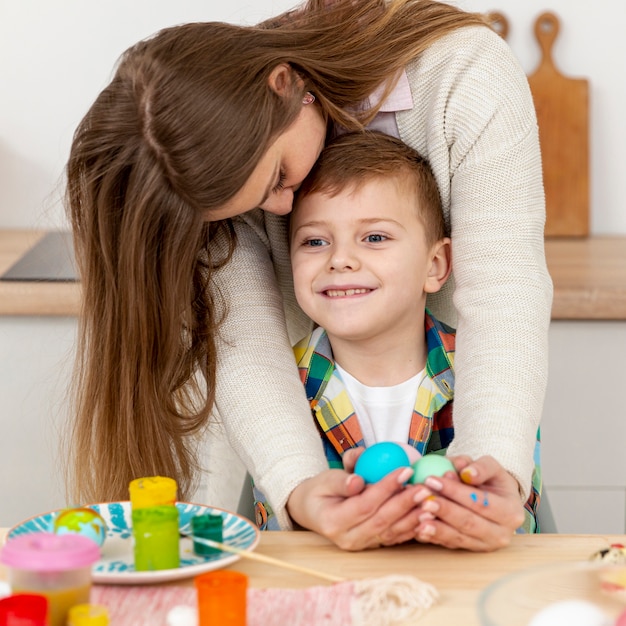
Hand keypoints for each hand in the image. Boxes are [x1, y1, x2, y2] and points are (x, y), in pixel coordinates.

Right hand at [286, 460, 424, 550]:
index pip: (365, 504)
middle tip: (424, 487)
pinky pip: (395, 537)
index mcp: (333, 522)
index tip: (405, 470)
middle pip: (382, 520)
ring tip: (430, 501)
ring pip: (392, 532)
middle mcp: (348, 539)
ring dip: (413, 517)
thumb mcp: (324, 479)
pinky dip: (412, 527)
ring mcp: (361, 545)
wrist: (313, 510)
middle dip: (405, 503)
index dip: (386, 488)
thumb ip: (341, 480)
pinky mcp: (372, 546)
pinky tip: (426, 515)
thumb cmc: (319, 490)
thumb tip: (358, 480)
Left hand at [412, 455, 524, 551]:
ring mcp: (487, 545)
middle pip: (469, 522)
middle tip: (424, 499)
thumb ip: (481, 467)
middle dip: (445, 510)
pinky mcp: (472, 549)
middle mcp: (502, 532)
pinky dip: (434, 537)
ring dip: (437, 528)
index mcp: (510, 511)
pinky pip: (451, 544)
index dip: (455, 491)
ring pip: (459, 537)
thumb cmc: (490, 479)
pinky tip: (419, 530)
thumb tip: (466, 472)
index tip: (432, 479)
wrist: (495, 498)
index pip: (480, 502)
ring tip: (419, 518)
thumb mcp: (491, 467)